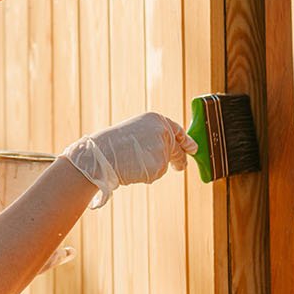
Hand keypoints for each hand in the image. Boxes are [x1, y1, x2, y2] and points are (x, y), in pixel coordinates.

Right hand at [60, 112, 196, 208]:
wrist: (101, 155)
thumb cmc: (113, 144)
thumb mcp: (136, 131)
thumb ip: (155, 136)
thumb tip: (171, 148)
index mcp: (156, 119)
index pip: (177, 130)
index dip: (186, 140)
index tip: (193, 148)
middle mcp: (162, 131)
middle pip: (177, 149)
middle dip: (179, 159)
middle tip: (180, 167)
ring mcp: (162, 148)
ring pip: (165, 163)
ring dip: (154, 167)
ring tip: (134, 161)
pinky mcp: (160, 164)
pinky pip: (158, 172)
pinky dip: (148, 174)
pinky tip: (134, 168)